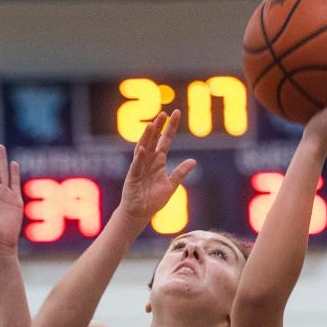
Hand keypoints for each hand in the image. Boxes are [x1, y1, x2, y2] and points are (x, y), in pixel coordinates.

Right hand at [119, 110, 196, 226]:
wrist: (140, 213)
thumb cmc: (153, 200)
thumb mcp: (171, 185)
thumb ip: (180, 172)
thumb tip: (193, 161)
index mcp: (159, 161)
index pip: (165, 140)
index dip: (170, 127)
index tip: (176, 113)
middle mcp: (149, 161)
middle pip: (154, 140)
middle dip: (158, 127)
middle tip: (164, 113)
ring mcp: (140, 167)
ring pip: (143, 148)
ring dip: (147, 137)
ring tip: (152, 125)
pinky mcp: (133, 177)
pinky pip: (136, 166)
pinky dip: (139, 158)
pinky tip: (143, 149)